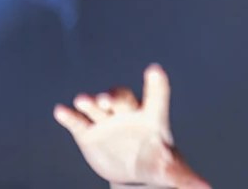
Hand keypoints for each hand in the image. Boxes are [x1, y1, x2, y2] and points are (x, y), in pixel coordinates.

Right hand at [53, 64, 209, 188]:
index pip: (157, 96)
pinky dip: (69, 116)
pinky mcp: (88, 132)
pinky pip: (77, 121)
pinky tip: (61, 111)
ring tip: (83, 101)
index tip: (154, 70)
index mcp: (153, 116)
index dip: (156, 83)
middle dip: (113, 97)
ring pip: (97, 106)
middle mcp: (128, 112)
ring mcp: (107, 120)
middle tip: (106, 99)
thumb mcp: (171, 171)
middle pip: (122, 98)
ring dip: (89, 102)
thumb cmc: (157, 162)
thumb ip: (186, 178)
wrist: (133, 172)